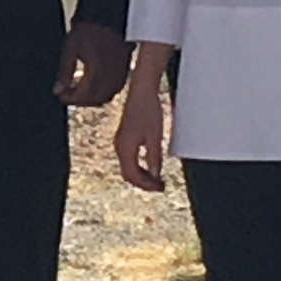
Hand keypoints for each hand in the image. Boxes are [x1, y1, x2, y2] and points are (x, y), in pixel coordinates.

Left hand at [55, 21, 130, 110]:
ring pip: (106, 97)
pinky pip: (114, 89)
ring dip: (91, 97)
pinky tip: (92, 84)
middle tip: (66, 93)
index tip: (59, 94)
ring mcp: (121, 74)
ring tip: (78, 89)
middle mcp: (112, 76)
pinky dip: (102, 91)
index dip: (70, 98)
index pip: (84, 95)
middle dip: (80, 100)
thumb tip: (58, 90)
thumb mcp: (70, 48)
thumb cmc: (89, 28)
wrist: (109, 15)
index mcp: (98, 71)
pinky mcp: (125, 70)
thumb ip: (64, 71)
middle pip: (96, 99)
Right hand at [113, 67, 169, 192]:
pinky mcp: (124, 138)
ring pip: (128, 168)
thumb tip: (155, 176)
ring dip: (142, 176)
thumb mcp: (155, 136)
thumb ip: (154, 157)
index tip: (160, 188)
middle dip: (144, 183)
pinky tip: (151, 168)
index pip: (132, 175)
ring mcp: (120, 142)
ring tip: (158, 180)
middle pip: (128, 174)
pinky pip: (130, 159)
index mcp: (125, 148)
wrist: (141, 92)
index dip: (146, 185)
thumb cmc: (149, 111)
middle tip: (161, 187)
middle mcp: (119, 147)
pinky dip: (140, 167)